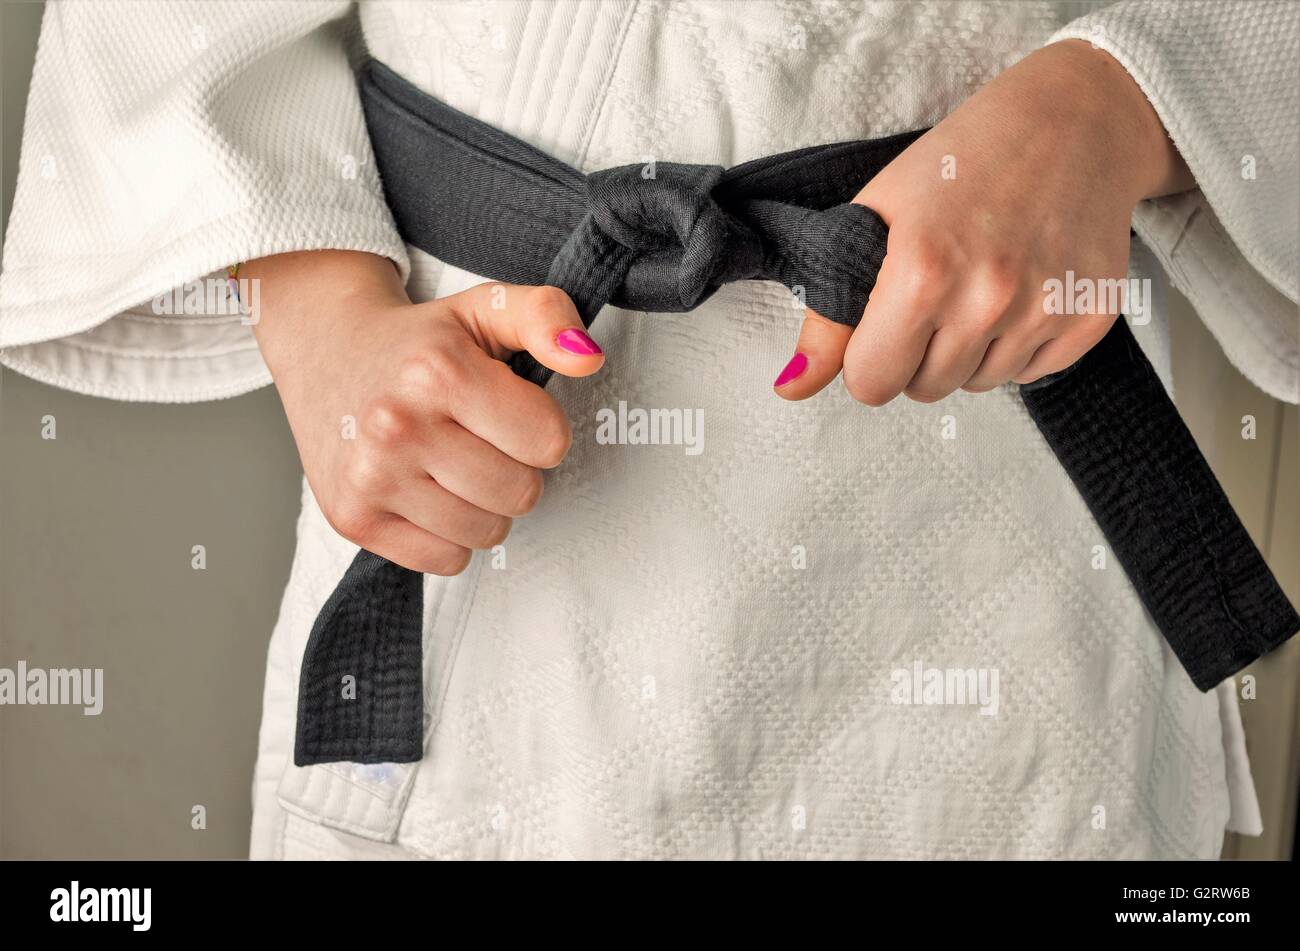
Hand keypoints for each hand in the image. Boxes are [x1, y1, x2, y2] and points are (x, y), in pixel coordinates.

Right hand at [244, 251, 602, 574]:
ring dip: (483, 505)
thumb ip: (547, 317)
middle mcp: (398, 426)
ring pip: (487, 533)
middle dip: (514, 468)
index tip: (505, 409)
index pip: (549, 442)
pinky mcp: (353, 518)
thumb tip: (587, 357)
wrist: (324, 349)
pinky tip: (425, 491)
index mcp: (438, 371)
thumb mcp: (486, 310)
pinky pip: (446, 561)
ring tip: (451, 463)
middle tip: (476, 437)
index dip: (538, 427)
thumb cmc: (418, 340)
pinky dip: (447, 535)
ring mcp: (371, 477)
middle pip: (521, 494)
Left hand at [774, 39, 1193, 403]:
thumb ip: (829, 317)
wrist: (1072, 120)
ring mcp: (1044, 310)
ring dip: (969, 351)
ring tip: (979, 283)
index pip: (872, 383)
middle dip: (917, 354)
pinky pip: (1031, 374)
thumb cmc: (961, 164)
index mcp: (922, 273)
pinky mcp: (1089, 318)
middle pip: (925, 389)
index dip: (868, 357)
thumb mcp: (875, 221)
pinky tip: (1022, 287)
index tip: (880, 322)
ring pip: (977, 385)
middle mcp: (987, 298)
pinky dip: (1018, 345)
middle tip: (935, 292)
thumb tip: (792, 387)